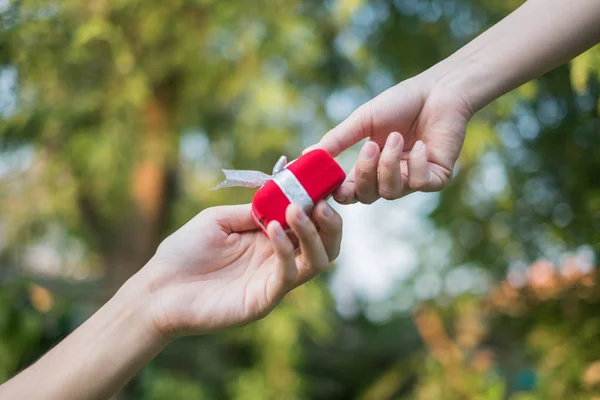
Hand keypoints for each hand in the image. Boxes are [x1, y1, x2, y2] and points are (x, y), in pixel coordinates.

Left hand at [139, 201, 341, 338]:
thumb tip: (282, 195)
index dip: (319, 204)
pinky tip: (271, 229)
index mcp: (270, 239)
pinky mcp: (263, 299)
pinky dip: (285, 250)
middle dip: (330, 223)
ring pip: (316, 261)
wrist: (157, 289)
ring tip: (297, 210)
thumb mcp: (219, 219)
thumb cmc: (184, 252)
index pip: (309, 222)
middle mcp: (278, 260)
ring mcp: (273, 281)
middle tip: (321, 202)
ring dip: (313, 233)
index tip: (321, 184)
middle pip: (324, 244)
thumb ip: (252, 209)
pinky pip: (287, 275)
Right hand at [309, 75, 472, 203]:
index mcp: (370, 167)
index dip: (339, 193)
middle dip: (365, 173)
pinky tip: (422, 144)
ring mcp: (413, 180)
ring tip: (397, 137)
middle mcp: (390, 177)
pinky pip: (419, 184)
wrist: (439, 90)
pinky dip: (416, 164)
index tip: (331, 185)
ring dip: (390, 163)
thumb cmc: (400, 103)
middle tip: (370, 147)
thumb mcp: (361, 121)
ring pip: (391, 192)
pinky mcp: (436, 179)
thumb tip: (305, 156)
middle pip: (367, 197)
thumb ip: (336, 140)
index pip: (350, 191)